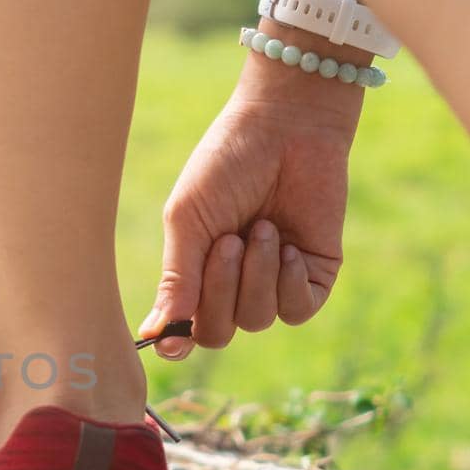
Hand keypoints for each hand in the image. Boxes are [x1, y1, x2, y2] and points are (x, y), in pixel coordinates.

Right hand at [140, 55, 359, 358]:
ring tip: (263, 228)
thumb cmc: (226, 165)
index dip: (177, 342)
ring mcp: (274, 282)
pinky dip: (288, 283)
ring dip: (256, 276)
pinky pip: (297, 311)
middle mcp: (233, 285)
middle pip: (219, 333)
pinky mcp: (313, 275)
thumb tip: (157, 334)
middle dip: (220, 291)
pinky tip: (287, 248)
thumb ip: (177, 278)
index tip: (171, 339)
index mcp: (196, 273)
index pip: (185, 332)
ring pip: (257, 320)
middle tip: (228, 241)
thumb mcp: (188, 219)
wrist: (286, 126)